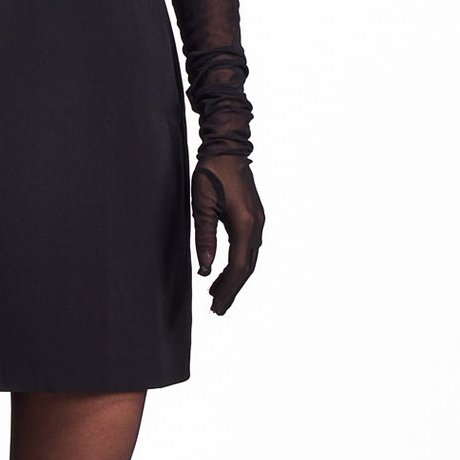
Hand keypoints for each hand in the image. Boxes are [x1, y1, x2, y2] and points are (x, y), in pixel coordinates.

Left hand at [191, 152, 263, 313]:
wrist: (227, 150)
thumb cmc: (211, 174)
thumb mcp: (201, 206)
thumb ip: (204, 238)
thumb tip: (205, 269)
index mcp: (245, 224)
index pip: (238, 267)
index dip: (227, 289)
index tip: (215, 306)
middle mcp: (257, 226)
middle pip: (247, 268)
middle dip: (232, 290)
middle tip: (217, 309)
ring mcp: (258, 222)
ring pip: (248, 259)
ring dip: (234, 278)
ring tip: (216, 294)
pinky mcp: (254, 218)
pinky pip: (248, 248)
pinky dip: (237, 264)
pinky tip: (223, 271)